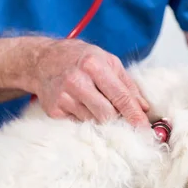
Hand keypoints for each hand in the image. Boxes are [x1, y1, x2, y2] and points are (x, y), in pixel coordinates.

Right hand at [30, 39, 149, 127]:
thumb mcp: (107, 61)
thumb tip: (144, 107)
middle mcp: (77, 81)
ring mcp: (63, 97)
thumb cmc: (79, 58)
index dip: (134, 115)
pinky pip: (79, 123)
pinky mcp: (54, 110)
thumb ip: (127, 84)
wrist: (42, 60)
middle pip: (107, 114)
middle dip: (119, 121)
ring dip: (102, 119)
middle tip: (126, 121)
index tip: (145, 128)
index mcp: (94, 65)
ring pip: (94, 121)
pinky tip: (83, 106)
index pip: (120, 96)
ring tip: (99, 106)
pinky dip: (87, 119)